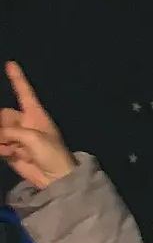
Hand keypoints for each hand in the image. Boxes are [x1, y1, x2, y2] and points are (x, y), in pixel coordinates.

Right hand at [0, 62, 77, 188]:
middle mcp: (26, 124)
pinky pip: (0, 145)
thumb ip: (12, 131)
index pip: (24, 92)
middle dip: (2, 124)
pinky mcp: (12, 152)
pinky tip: (7, 154)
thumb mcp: (33, 138)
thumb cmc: (52, 154)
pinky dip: (1, 149)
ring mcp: (18, 138)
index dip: (17, 78)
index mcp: (36, 115)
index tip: (11, 63)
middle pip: (4, 115)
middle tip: (8, 136)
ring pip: (0, 131)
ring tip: (10, 149)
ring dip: (1, 139)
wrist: (56, 179)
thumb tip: (0, 135)